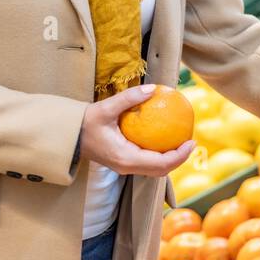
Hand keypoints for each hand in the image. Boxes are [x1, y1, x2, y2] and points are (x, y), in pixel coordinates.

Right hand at [79, 83, 196, 176]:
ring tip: (181, 141)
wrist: (68, 135)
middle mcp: (127, 167)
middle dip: (179, 158)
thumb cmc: (84, 123)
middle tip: (191, 141)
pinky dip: (159, 155)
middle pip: (161, 171)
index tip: (191, 141)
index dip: (179, 155)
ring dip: (170, 158)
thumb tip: (153, 89)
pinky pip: (147, 163)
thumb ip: (129, 98)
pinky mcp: (123, 162)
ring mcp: (125, 166)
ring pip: (154, 169)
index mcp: (125, 158)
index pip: (160, 163)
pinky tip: (164, 139)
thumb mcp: (106, 108)